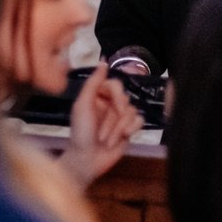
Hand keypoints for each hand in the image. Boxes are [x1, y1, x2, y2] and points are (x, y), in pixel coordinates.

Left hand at [58, 62, 141, 186]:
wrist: (88, 160)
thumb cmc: (81, 132)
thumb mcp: (83, 105)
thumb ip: (93, 82)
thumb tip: (103, 61)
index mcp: (97, 96)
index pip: (115, 84)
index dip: (117, 95)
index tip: (115, 106)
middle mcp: (110, 104)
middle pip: (125, 98)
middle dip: (114, 117)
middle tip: (102, 131)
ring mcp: (120, 117)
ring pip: (132, 110)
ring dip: (119, 127)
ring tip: (107, 139)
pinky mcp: (129, 129)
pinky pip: (140, 120)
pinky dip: (131, 129)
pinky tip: (124, 137)